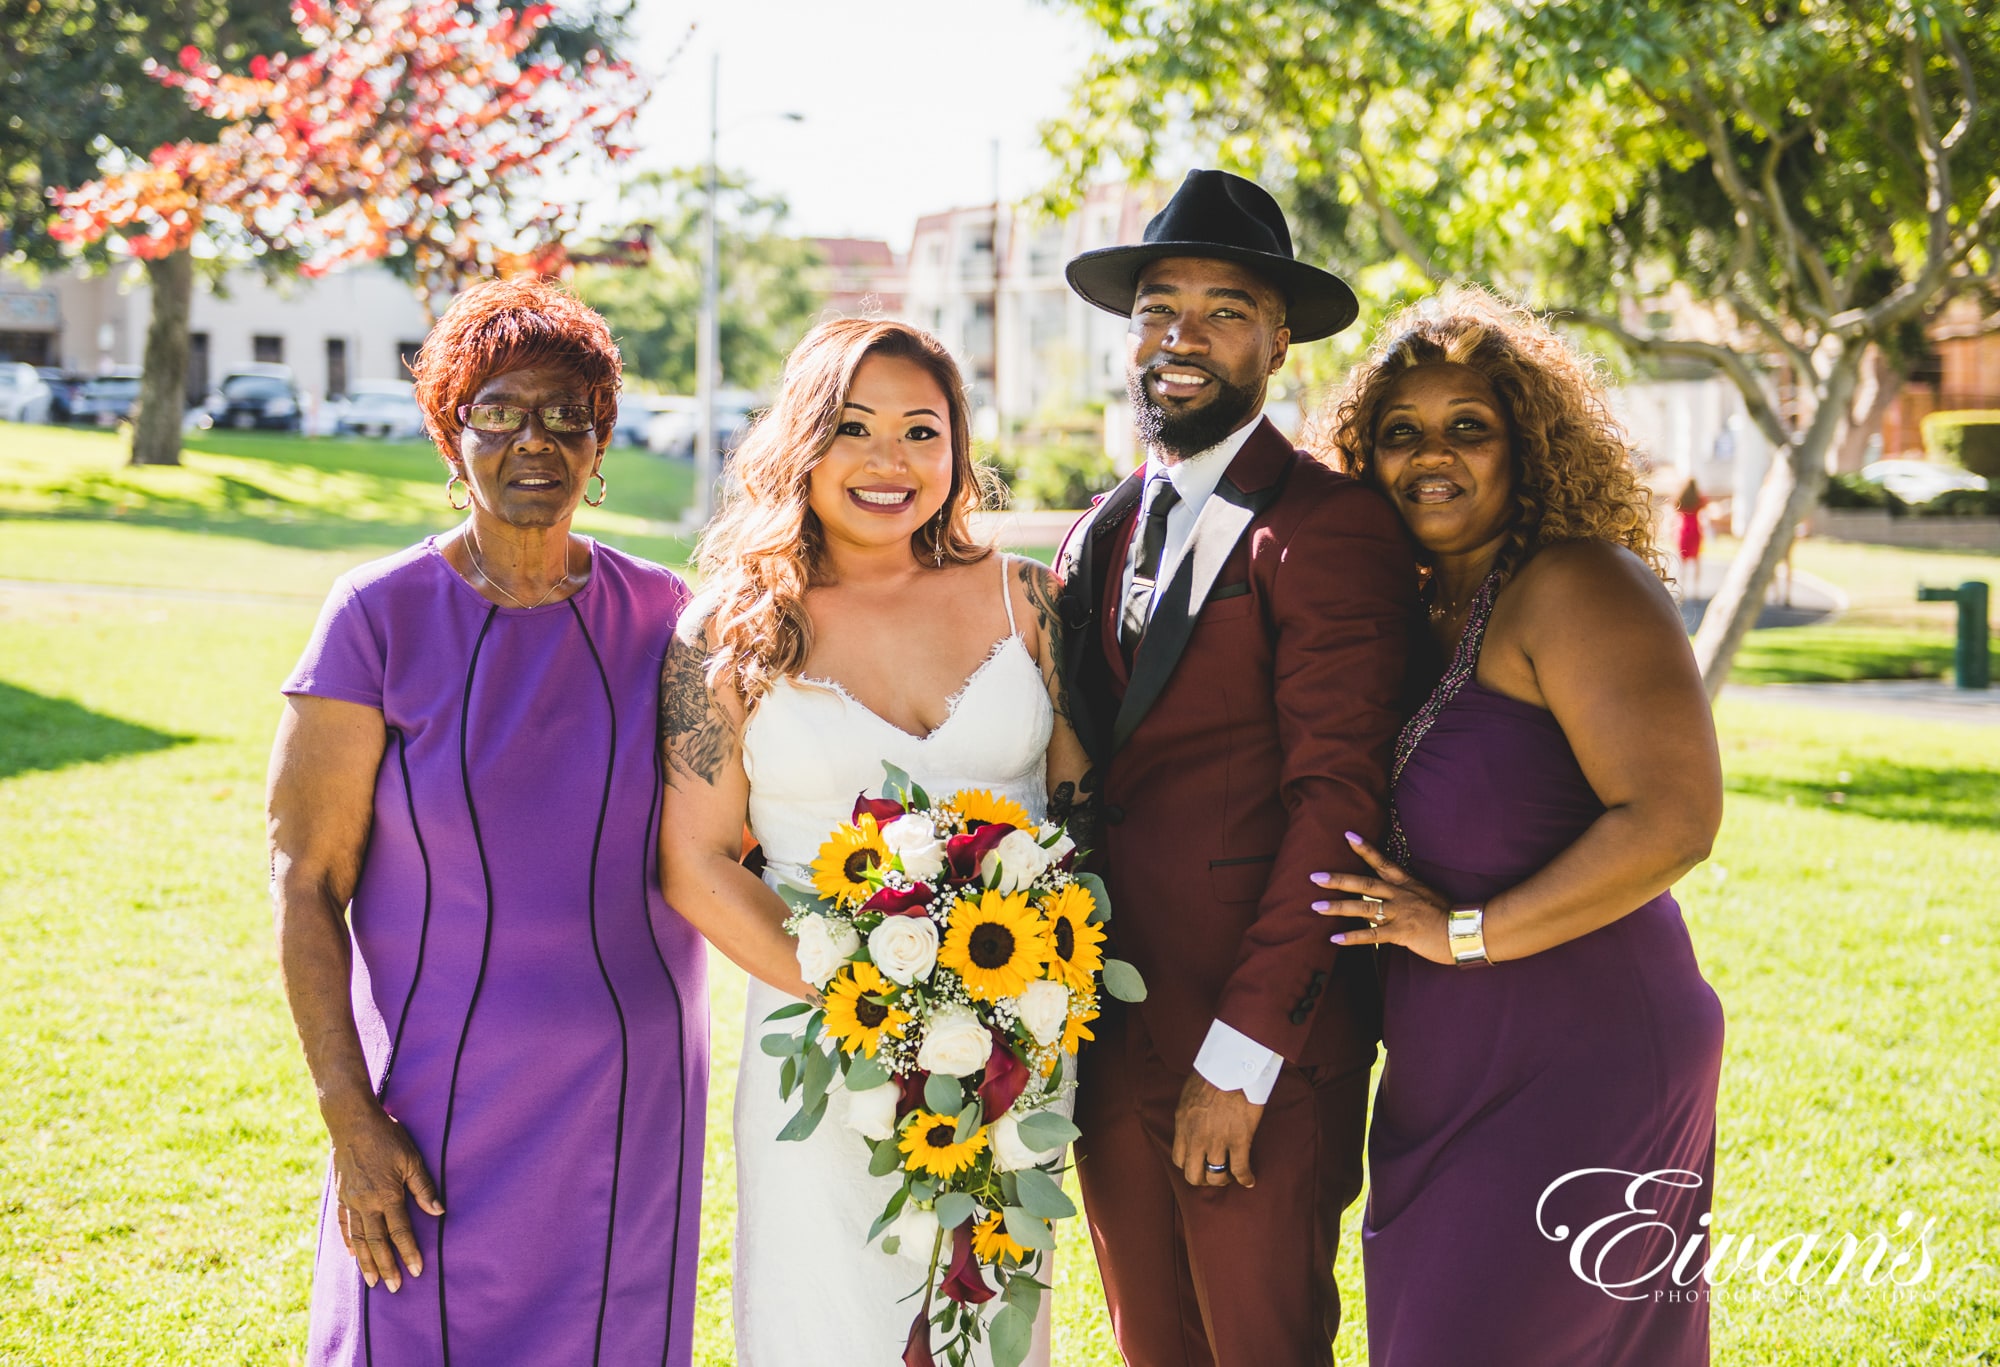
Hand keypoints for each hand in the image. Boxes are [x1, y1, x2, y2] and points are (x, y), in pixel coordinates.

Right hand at [326, 1102, 444, 1291]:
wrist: (351, 1122)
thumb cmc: (387, 1136)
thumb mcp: (411, 1158)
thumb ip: (424, 1187)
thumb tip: (439, 1212)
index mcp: (386, 1195)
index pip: (400, 1232)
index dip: (409, 1252)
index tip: (417, 1271)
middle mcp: (366, 1203)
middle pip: (377, 1242)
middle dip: (387, 1266)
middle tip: (395, 1288)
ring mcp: (350, 1200)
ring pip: (358, 1239)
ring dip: (366, 1262)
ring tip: (372, 1282)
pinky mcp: (340, 1194)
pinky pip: (343, 1224)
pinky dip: (348, 1241)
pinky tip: (352, 1253)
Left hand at [1171, 1073, 1263, 1188]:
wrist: (1232, 1066)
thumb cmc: (1212, 1074)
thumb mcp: (1188, 1095)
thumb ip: (1188, 1114)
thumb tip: (1191, 1122)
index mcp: (1183, 1125)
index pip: (1179, 1160)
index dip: (1190, 1166)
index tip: (1199, 1164)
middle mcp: (1197, 1138)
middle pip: (1194, 1175)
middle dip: (1204, 1179)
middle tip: (1214, 1175)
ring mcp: (1218, 1141)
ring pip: (1216, 1176)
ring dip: (1224, 1179)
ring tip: (1231, 1175)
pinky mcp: (1239, 1140)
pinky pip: (1240, 1169)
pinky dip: (1245, 1178)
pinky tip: (1250, 1180)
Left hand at [1311, 830, 1454, 964]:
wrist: (1467, 930)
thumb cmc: (1450, 915)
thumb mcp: (1428, 896)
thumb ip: (1409, 894)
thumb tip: (1392, 897)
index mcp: (1407, 883)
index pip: (1382, 862)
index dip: (1364, 849)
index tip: (1347, 836)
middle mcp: (1400, 895)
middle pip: (1364, 883)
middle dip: (1338, 880)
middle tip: (1314, 876)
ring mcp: (1399, 913)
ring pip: (1363, 907)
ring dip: (1338, 907)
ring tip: (1316, 906)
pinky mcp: (1401, 933)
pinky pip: (1372, 935)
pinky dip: (1352, 937)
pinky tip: (1334, 939)